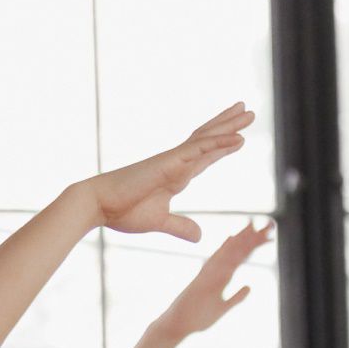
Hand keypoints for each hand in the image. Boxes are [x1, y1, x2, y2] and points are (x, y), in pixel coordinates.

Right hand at [84, 105, 256, 241]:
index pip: (205, 156)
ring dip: (229, 126)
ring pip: (208, 138)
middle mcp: (177, 162)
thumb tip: (200, 236)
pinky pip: (200, 150)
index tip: (239, 137)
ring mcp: (174, 160)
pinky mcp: (169, 162)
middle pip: (209, 139)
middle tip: (248, 112)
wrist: (99, 205)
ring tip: (248, 113)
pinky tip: (237, 138)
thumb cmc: (123, 211)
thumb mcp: (160, 222)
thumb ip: (181, 226)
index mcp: (176, 175)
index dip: (222, 146)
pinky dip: (220, 143)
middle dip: (229, 125)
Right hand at [150, 218, 271, 344]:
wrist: (175, 325)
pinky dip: (223, 253)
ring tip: (253, 226)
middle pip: (236, 251)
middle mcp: (213, 271)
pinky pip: (214, 265)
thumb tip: (249, 287)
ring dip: (240, 240)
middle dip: (252, 237)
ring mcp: (206, 275)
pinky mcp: (200, 281)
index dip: (253, 245)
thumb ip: (236, 297)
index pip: (239, 257)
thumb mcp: (223, 307)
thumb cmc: (197, 317)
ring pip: (226, 254)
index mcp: (219, 276)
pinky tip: (232, 240)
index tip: (267, 234)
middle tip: (269, 225)